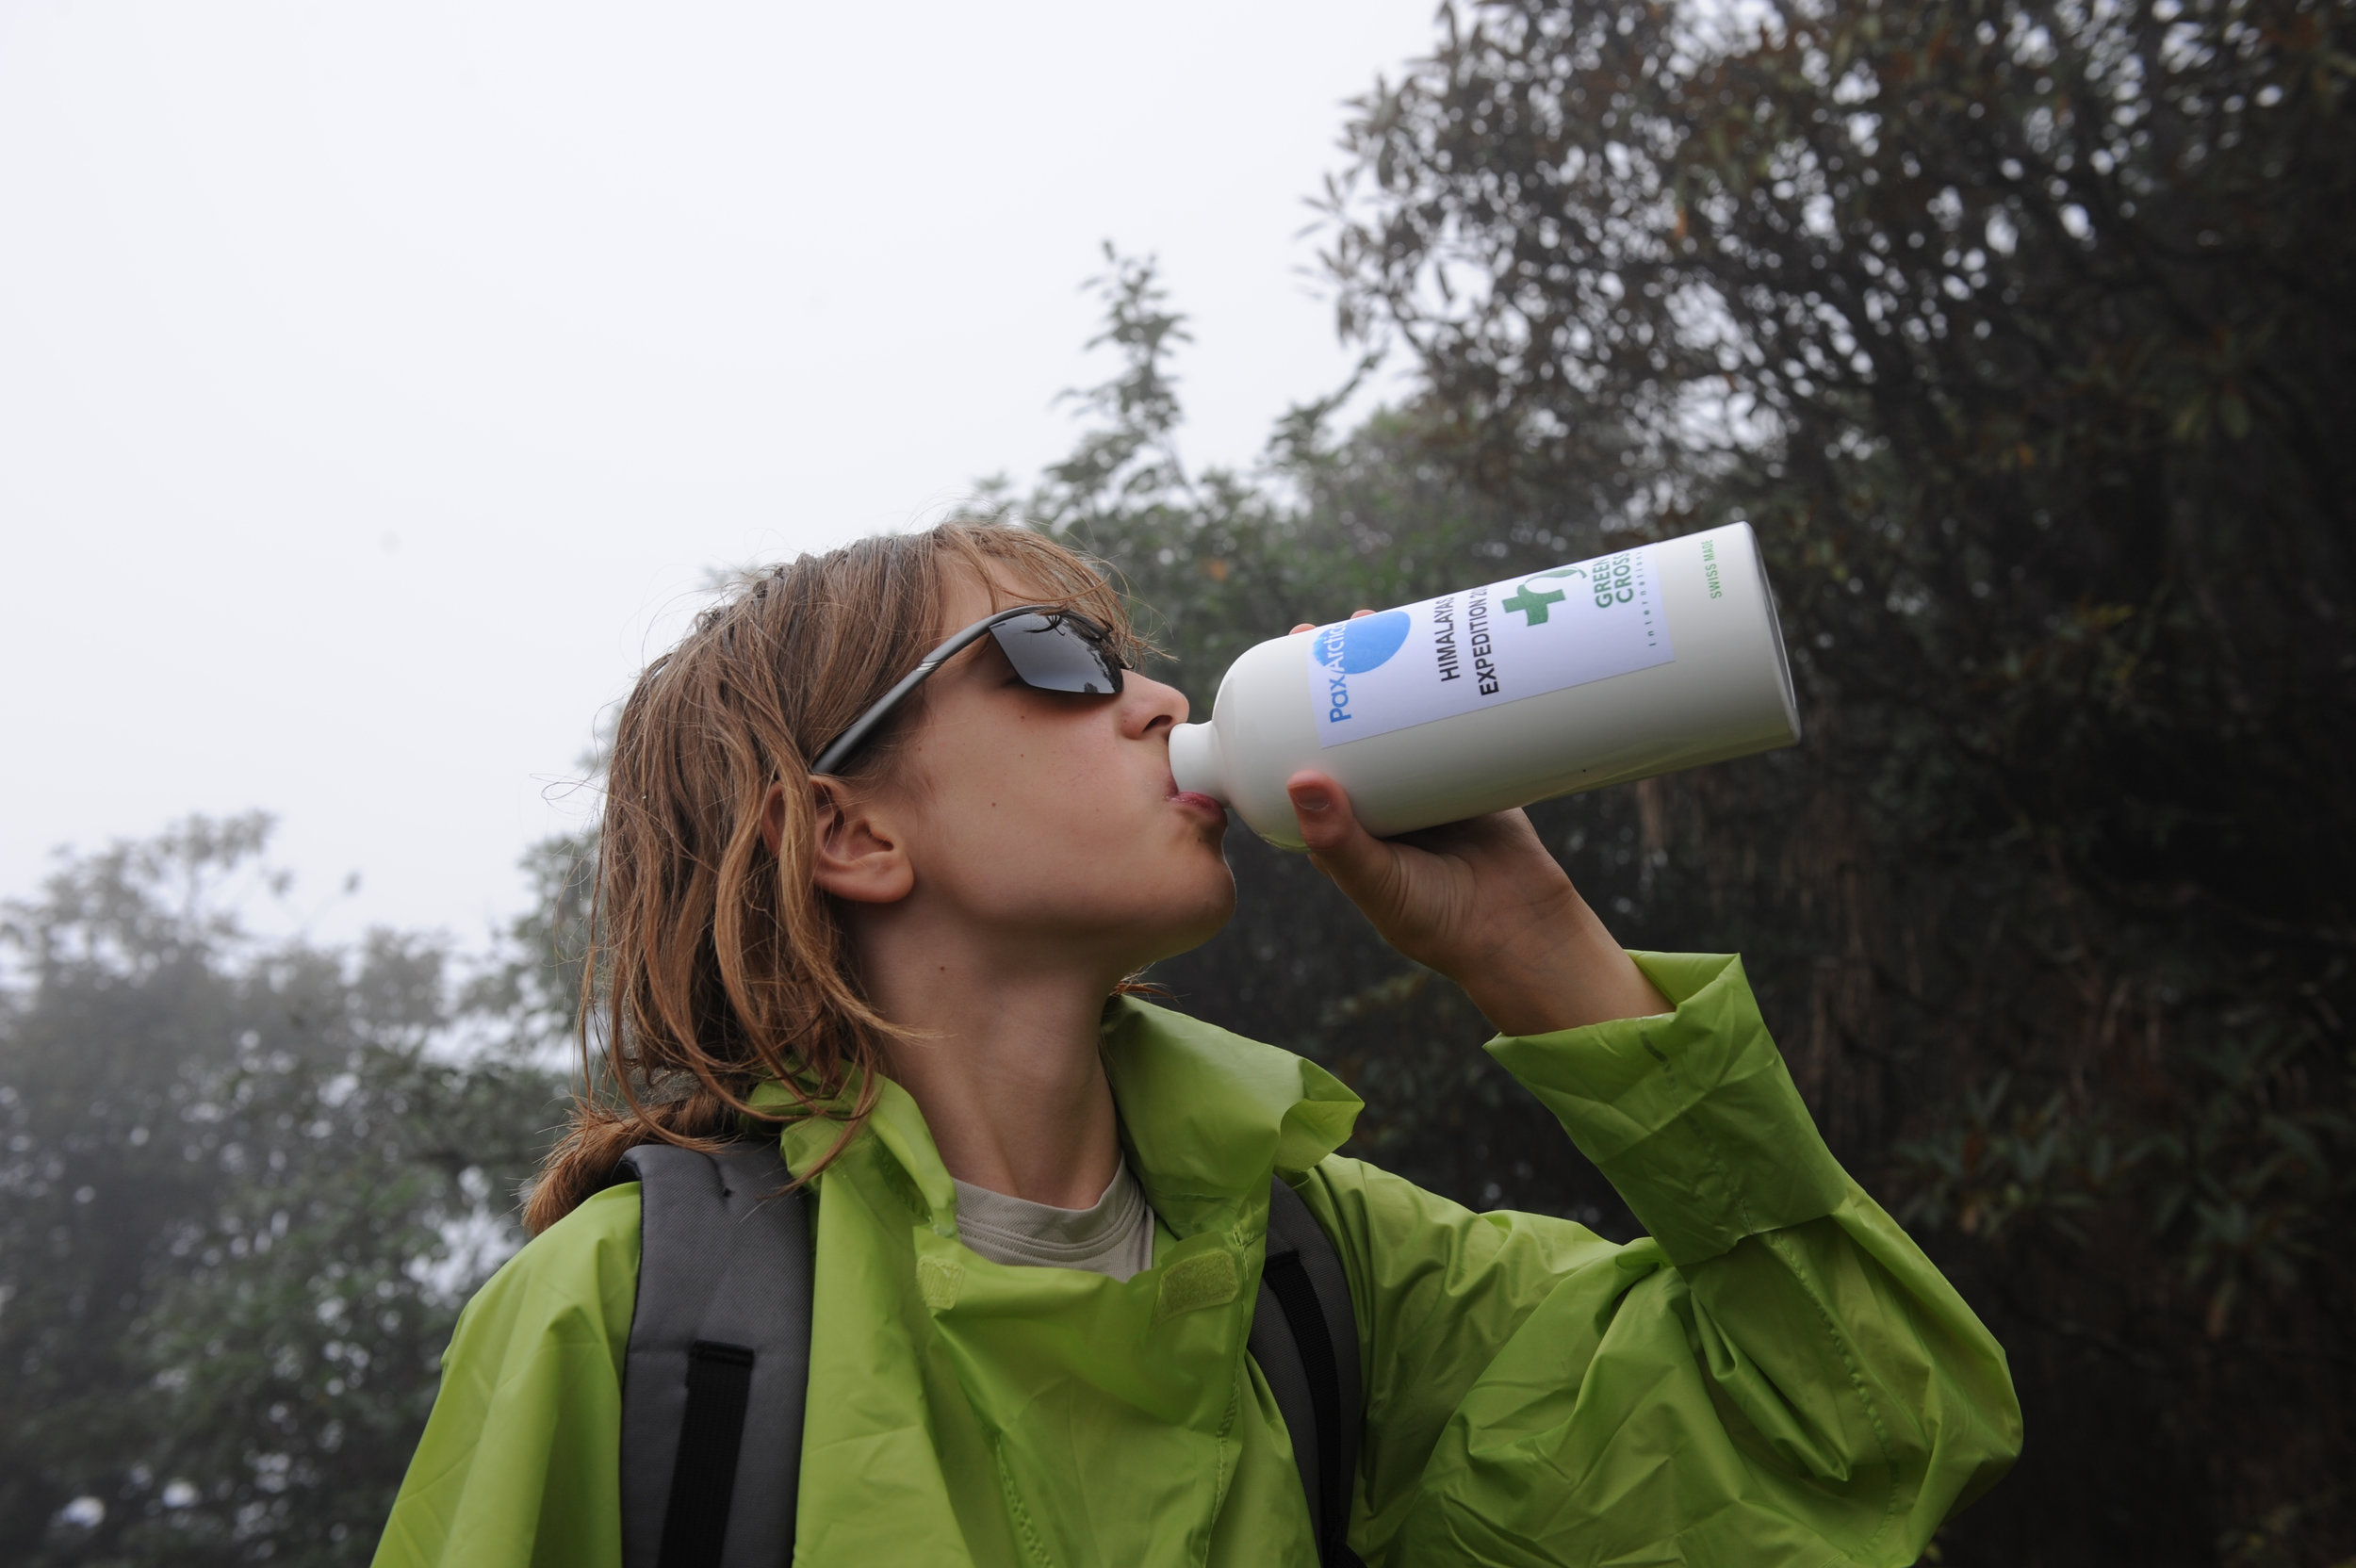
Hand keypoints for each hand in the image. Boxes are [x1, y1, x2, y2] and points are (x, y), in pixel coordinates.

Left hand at [1283, 612, 1668, 1033]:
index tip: (1283, 664)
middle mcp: (1383, 793)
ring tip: (1380, 619)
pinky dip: (1448, 684)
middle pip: (1354, 718)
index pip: (1306, 751)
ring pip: (1403, 710)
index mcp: (1344, 819)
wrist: (1524, 935)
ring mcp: (1429, 777)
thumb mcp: (1379, 884)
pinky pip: (1458, 718)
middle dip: (1344, 669)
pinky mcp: (1478, 769)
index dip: (1292, 707)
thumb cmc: (1438, 923)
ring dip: (1392, 664)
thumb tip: (1300, 779)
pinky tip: (1443, 645)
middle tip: (1334, 624)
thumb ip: (1340, 844)